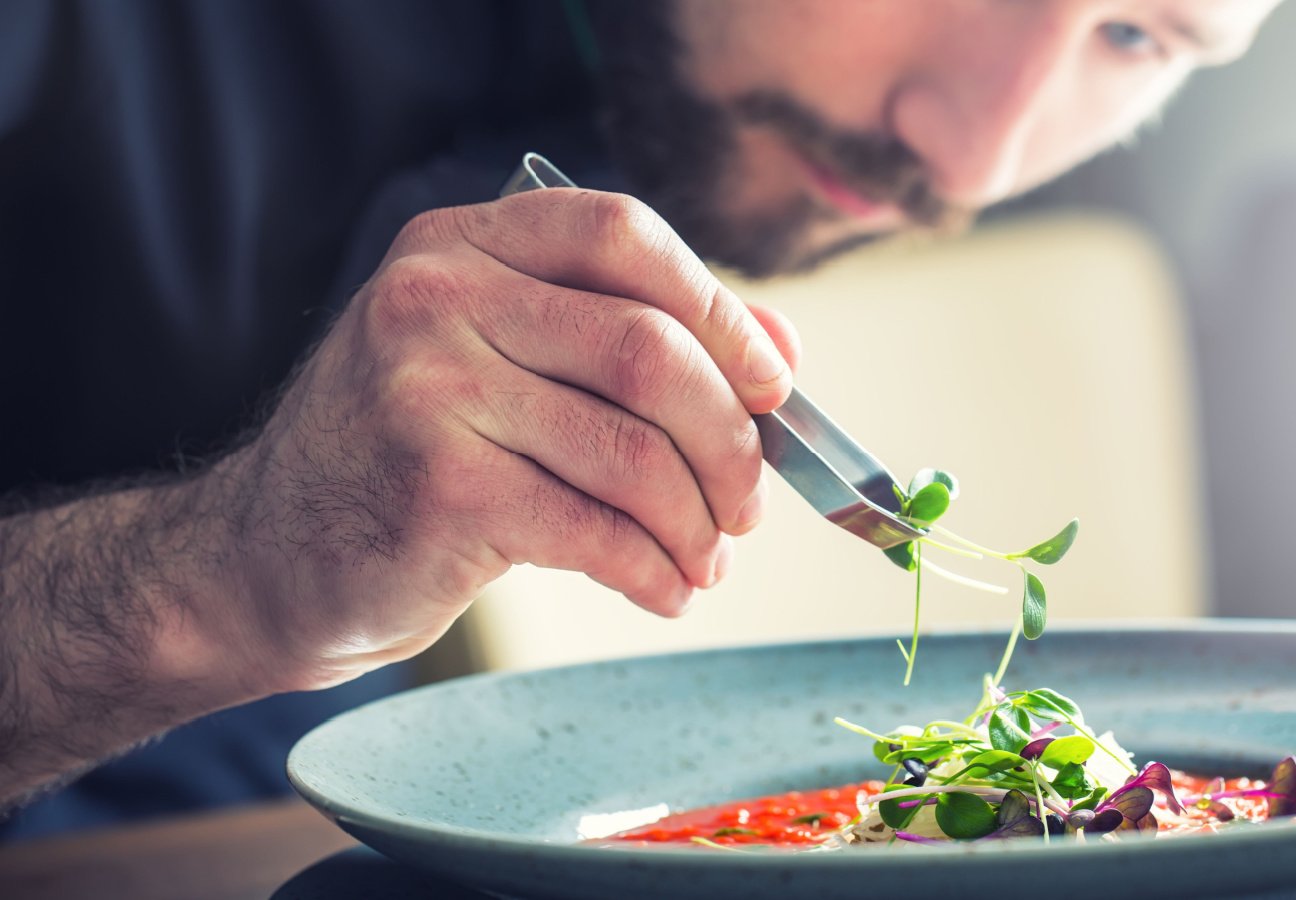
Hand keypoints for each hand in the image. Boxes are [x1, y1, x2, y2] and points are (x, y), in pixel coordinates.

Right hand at [205, 189, 800, 690]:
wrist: (266, 556)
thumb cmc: (410, 456)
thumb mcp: (503, 365)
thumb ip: (631, 339)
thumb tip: (781, 351)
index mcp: (463, 244)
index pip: (623, 234)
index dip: (721, 308)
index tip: (771, 383)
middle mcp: (436, 297)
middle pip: (648, 349)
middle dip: (729, 440)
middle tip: (748, 502)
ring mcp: (428, 389)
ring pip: (633, 451)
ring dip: (697, 522)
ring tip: (706, 559)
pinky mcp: (436, 488)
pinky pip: (595, 530)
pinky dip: (654, 570)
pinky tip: (664, 589)